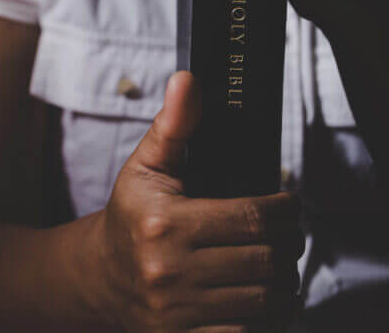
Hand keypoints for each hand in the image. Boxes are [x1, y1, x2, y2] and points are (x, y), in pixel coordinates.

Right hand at [90, 72, 304, 332]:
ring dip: (283, 282)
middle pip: (266, 260)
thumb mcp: (146, 167)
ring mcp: (176, 309)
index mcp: (165, 223)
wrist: (98, 275)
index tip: (290, 205)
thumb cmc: (130, 215)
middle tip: (288, 235)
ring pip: (264, 299)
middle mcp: (170, 269)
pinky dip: (266, 317)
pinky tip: (261, 296)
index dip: (287, 211)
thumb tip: (187, 80)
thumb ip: (173, 125)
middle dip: (289, 246)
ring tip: (277, 263)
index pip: (254, 218)